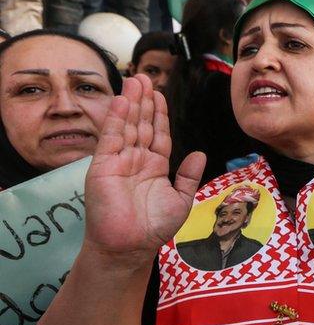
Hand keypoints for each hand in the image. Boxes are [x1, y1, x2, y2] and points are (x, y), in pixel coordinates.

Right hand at [84, 75, 204, 265]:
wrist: (130, 247)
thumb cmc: (153, 228)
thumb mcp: (181, 200)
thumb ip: (189, 176)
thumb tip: (199, 154)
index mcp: (154, 167)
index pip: (157, 134)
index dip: (159, 114)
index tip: (160, 95)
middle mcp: (135, 160)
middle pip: (141, 124)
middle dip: (145, 101)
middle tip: (146, 77)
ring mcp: (119, 161)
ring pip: (127, 126)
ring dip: (131, 103)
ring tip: (136, 81)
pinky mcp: (103, 166)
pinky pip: (112, 138)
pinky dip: (118, 118)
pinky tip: (124, 101)